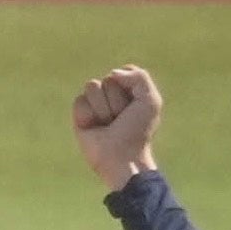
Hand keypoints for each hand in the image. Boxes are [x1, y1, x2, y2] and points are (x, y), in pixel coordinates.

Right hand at [71, 66, 162, 189]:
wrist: (121, 157)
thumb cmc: (137, 131)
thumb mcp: (150, 101)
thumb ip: (139, 77)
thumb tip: (111, 74)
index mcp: (130, 90)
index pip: (123, 72)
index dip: (129, 88)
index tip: (135, 108)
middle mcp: (111, 94)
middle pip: (108, 80)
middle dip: (116, 100)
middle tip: (120, 120)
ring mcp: (95, 104)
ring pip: (92, 87)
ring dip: (102, 108)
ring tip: (107, 124)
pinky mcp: (80, 115)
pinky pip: (80, 101)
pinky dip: (88, 115)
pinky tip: (94, 128)